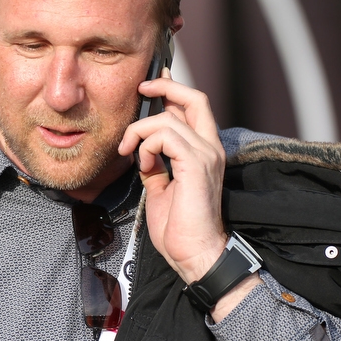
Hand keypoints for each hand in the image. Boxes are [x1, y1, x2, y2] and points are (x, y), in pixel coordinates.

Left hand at [118, 70, 261, 321]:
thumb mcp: (162, 188)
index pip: (193, 108)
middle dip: (165, 86)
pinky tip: (142, 165)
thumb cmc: (179, 228)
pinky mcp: (196, 164)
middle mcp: (210, 148)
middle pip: (195, 98)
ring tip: (130, 154)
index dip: (172, 91)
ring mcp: (206, 154)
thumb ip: (156, 165)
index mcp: (204, 152)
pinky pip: (164, 136)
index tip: (148, 88)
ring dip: (139, 132)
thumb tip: (142, 151)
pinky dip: (146, 146)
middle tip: (141, 88)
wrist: (194, 254)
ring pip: (167, 119)